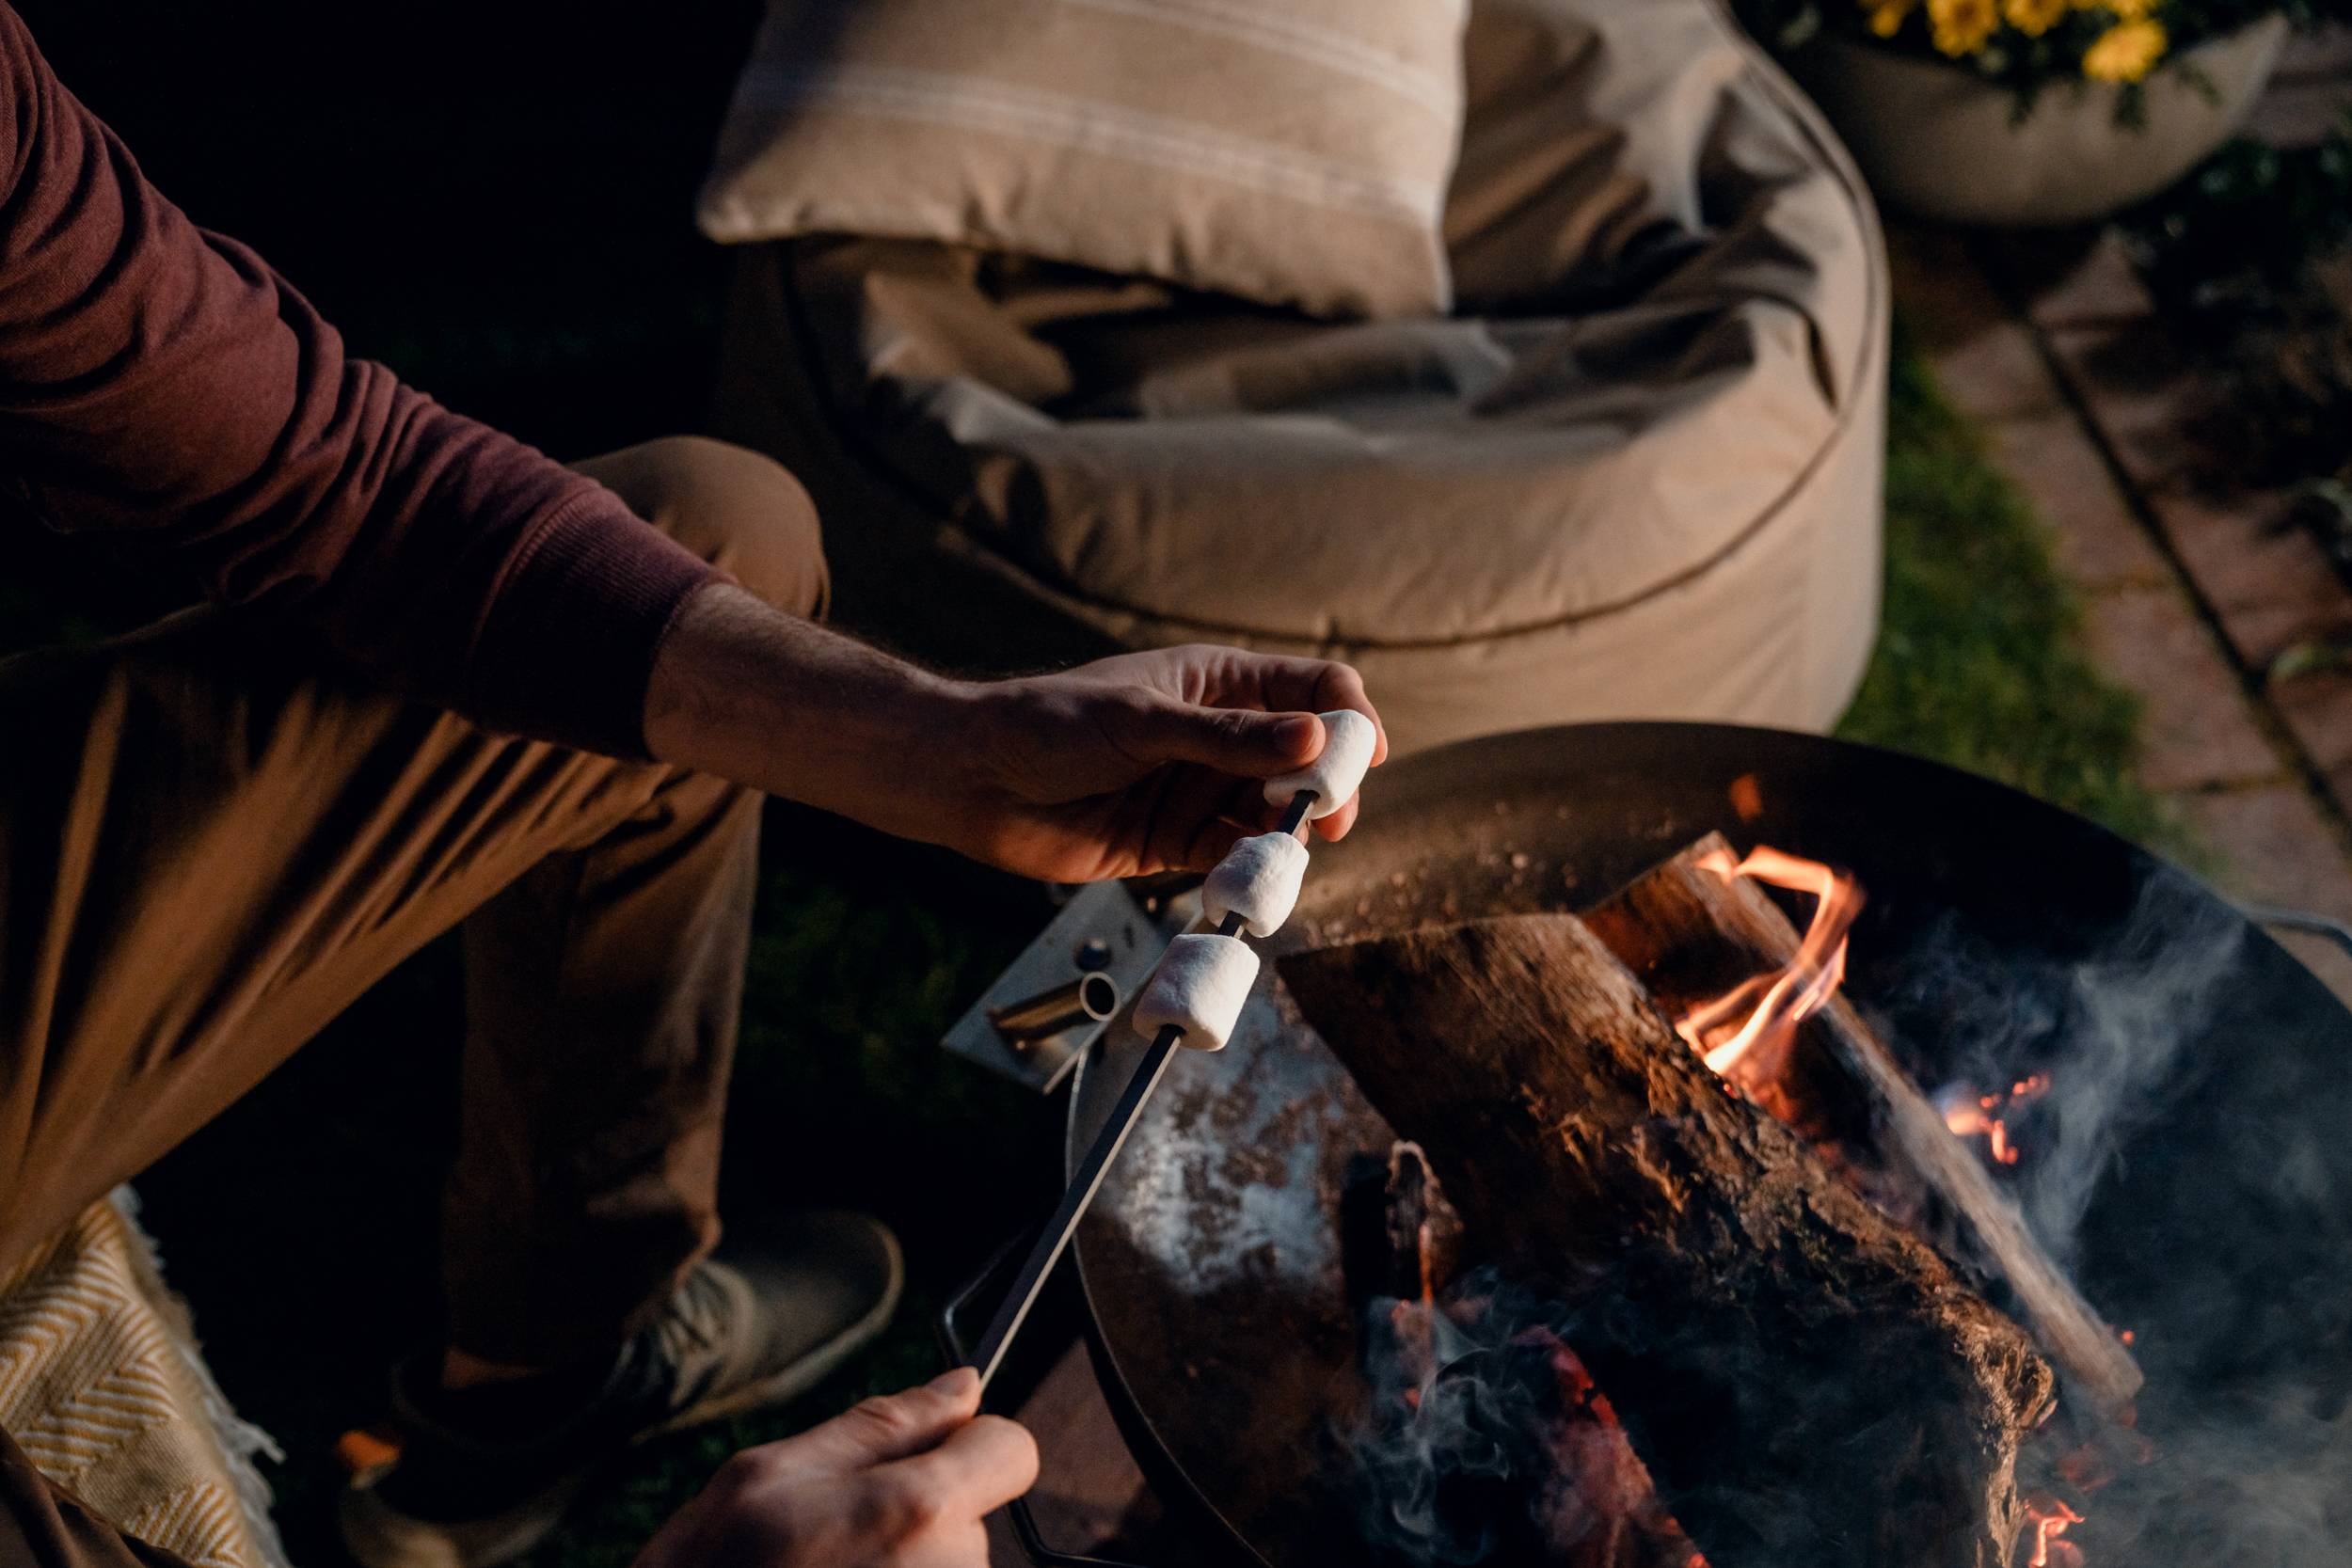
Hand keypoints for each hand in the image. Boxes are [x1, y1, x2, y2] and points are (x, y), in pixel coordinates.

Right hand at [633, 1368, 1035, 1567]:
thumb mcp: (768, 1476)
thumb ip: (879, 1425)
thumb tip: (964, 1383)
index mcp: (920, 1510)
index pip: (1012, 1449)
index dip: (970, 1443)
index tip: (924, 1456)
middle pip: (973, 1510)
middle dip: (918, 1509)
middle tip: (828, 1538)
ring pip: (948, 1561)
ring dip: (900, 1562)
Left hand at [945, 643, 1387, 880]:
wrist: (973, 780)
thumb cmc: (1049, 725)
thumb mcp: (1145, 722)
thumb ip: (1230, 739)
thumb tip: (1315, 741)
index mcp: (1217, 681)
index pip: (1311, 688)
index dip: (1348, 717)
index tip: (1363, 757)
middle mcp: (1218, 734)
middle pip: (1305, 759)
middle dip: (1324, 787)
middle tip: (1324, 819)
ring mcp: (1198, 788)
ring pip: (1273, 814)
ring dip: (1286, 836)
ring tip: (1279, 855)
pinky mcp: (1175, 841)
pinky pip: (1234, 856)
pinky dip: (1247, 870)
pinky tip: (1241, 880)